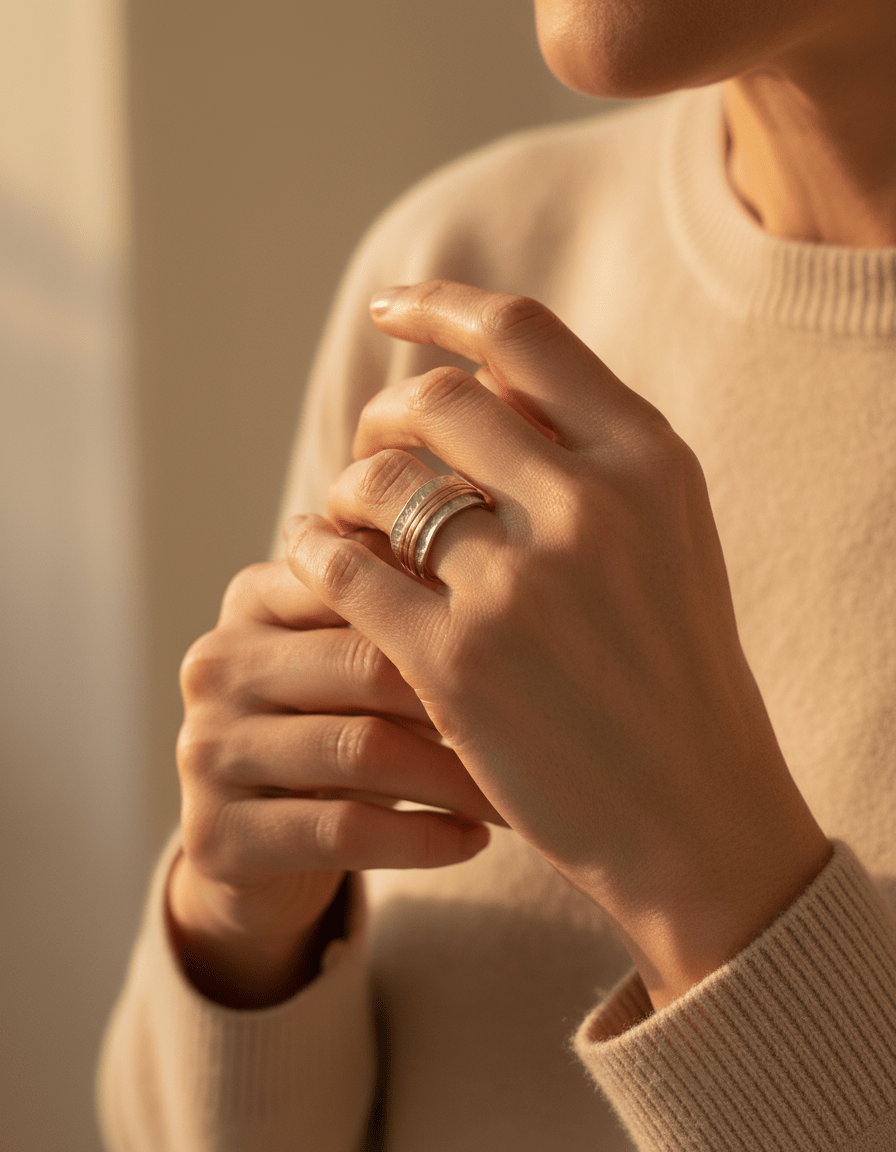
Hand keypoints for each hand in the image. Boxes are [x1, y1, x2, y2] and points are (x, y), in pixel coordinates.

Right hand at [169, 553, 503, 1005]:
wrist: (256, 849)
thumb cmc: (335, 728)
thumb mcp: (355, 656)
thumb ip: (400, 598)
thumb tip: (507, 541)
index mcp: (254, 597)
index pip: (360, 580)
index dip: (451, 611)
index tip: (534, 639)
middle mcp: (217, 662)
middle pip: (366, 664)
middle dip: (467, 699)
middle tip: (547, 723)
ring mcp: (208, 749)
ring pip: (362, 749)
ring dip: (456, 777)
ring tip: (519, 792)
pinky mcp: (216, 834)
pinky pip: (343, 829)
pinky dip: (423, 837)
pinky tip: (472, 839)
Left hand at [283, 280, 831, 1008]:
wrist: (696, 820)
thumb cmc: (676, 677)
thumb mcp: (667, 540)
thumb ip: (587, 459)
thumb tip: (475, 392)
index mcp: (649, 462)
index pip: (523, 336)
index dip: (443, 307)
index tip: (391, 309)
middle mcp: (590, 507)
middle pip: (435, 402)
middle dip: (383, 417)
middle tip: (371, 451)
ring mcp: (521, 588)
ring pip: (379, 482)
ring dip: (345, 490)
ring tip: (344, 519)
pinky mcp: (458, 665)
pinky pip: (344, 569)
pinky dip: (311, 551)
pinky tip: (308, 560)